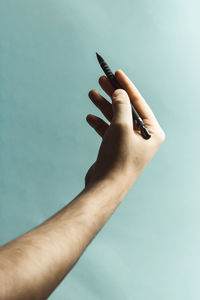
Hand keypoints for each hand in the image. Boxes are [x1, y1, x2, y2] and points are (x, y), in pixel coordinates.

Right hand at [85, 70, 164, 190]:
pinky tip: (90, 117)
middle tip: (101, 80)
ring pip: (116, 119)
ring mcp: (129, 144)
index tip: (116, 73)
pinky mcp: (117, 149)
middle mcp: (143, 137)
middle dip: (113, 94)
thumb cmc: (118, 158)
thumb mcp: (121, 127)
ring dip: (104, 106)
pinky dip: (100, 123)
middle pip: (126, 109)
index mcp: (152, 132)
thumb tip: (119, 91)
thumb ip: (121, 106)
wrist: (105, 187)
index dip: (127, 86)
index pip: (139, 103)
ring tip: (91, 93)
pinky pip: (109, 131)